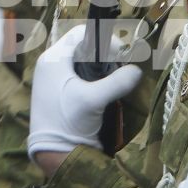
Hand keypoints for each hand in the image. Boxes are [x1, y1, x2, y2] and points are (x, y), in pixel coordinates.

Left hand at [26, 23, 142, 158]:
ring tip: (114, 79)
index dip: (104, 40)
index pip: (81, 34)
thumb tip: (137, 71)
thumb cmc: (68, 123)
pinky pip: (79, 74)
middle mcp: (51, 65)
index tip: (121, 56)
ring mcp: (53, 78)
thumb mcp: (93, 101)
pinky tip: (104, 89)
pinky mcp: (59, 91)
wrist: (52, 154)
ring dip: (101, 66)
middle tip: (120, 68)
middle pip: (82, 47)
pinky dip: (94, 77)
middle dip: (104, 54)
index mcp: (53, 59)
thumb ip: (117, 82)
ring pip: (82, 60)